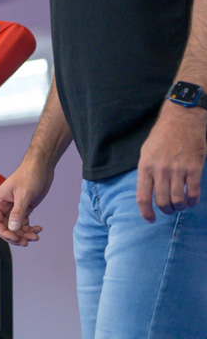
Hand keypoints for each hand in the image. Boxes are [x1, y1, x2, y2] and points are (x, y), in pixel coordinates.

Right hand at [0, 156, 54, 245]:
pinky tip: (38, 228)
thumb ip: (18, 212)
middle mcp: (4, 206)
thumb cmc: (30, 175)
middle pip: (5, 228)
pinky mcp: (23, 208)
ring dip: (24, 233)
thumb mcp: (24, 194)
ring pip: (15, 227)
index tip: (16, 238)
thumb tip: (12, 228)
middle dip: (16, 236)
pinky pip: (23, 223)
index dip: (4, 233)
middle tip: (27, 241)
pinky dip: (30, 228)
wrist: (42, 167)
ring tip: (35, 236)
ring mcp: (13, 208)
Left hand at [136, 103, 206, 221]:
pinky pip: (193, 192)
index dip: (146, 212)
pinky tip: (192, 201)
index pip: (143, 197)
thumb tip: (148, 190)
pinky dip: (193, 200)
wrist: (182, 119)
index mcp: (145, 167)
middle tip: (169, 210)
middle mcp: (160, 170)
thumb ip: (146, 171)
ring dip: (179, 207)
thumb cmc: (162, 136)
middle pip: (162, 201)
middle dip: (165, 210)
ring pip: (177, 199)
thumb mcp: (146, 152)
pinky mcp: (194, 168)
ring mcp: (178, 170)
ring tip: (180, 206)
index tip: (150, 219)